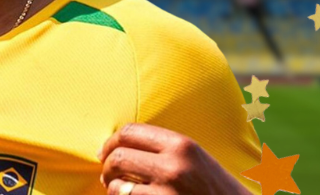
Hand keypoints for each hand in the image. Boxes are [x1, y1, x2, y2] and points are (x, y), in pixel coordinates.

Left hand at [98, 123, 248, 194]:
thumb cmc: (215, 190)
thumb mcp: (195, 160)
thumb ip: (164, 149)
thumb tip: (120, 144)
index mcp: (182, 145)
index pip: (130, 131)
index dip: (111, 141)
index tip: (105, 151)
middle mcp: (174, 166)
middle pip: (118, 156)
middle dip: (106, 166)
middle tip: (107, 174)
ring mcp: (167, 192)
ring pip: (117, 186)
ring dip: (112, 189)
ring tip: (117, 190)